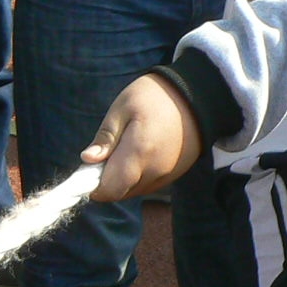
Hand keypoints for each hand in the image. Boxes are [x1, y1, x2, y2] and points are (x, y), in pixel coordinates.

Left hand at [82, 72, 204, 200]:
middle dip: (109, 180)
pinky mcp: (176, 174)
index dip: (95, 185)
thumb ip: (106, 137)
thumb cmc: (155, 96)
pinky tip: (145, 151)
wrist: (199, 94)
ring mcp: (168, 175)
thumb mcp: (123, 107)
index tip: (91, 168)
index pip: (110, 190)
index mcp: (138, 153)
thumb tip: (87, 160)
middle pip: (121, 192)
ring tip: (129, 148)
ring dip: (125, 178)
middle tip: (110, 152)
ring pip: (135, 190)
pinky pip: (150, 184)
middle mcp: (155, 171)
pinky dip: (141, 175)